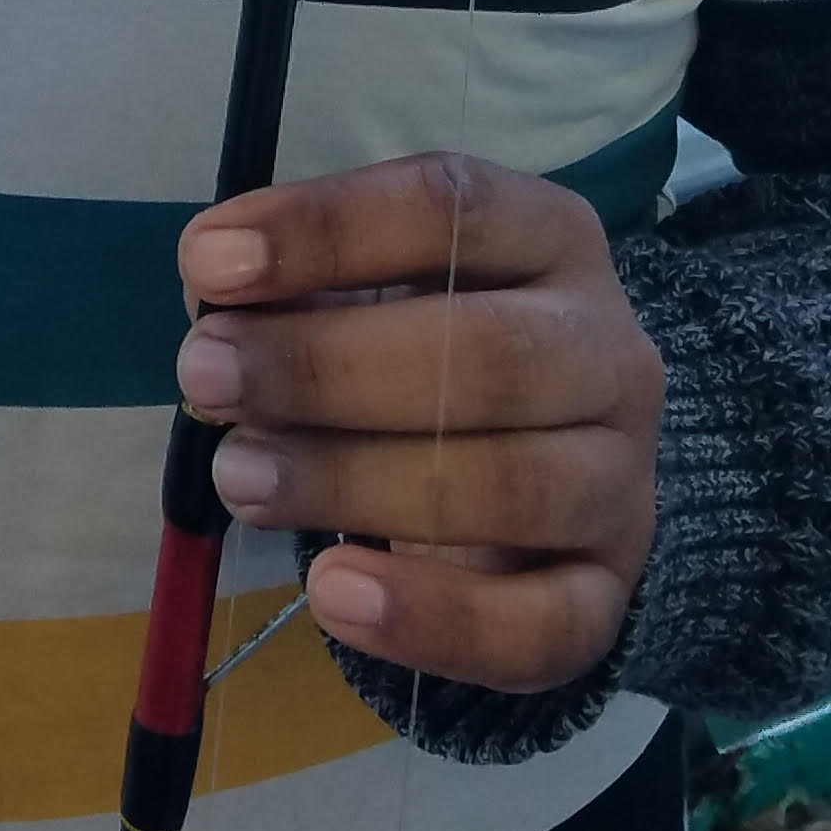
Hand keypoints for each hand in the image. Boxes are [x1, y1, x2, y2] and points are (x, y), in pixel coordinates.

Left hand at [174, 154, 663, 694]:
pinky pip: (540, 624)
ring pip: (511, 486)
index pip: (451, 207)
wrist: (535, 481)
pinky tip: (331, 593)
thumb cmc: (424, 355)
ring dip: (355, 483)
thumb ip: (291, 293)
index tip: (208, 264)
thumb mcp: (364, 296)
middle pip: (490, 352)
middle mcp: (609, 349)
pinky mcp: (607, 592)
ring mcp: (623, 477)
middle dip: (328, 366)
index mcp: (550, 237)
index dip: (326, 230)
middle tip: (206, 376)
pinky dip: (431, 617)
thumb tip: (212, 310)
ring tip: (241, 477)